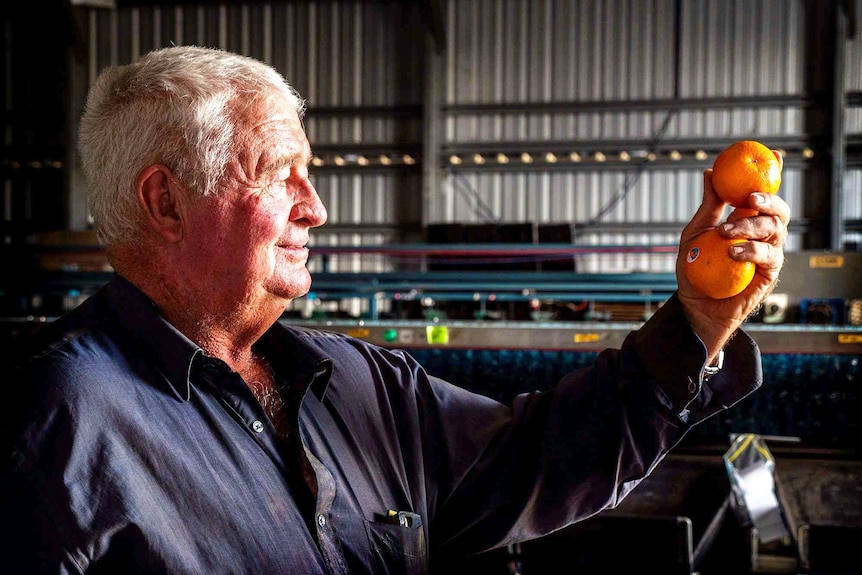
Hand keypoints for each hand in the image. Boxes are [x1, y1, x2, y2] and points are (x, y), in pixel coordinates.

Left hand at [676, 156, 790, 359]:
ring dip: (751, 226)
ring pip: (776, 231)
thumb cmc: (696, 268)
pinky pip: (768, 257)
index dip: (772, 174)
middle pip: (779, 210)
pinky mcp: (769, 275)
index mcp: (747, 220)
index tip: (772, 155)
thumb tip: (710, 172)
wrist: (694, 304)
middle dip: (769, 200)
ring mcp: (769, 254)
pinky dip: (750, 250)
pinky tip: (732, 251)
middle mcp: (763, 235)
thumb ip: (708, 206)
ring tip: (726, 231)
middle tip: (750, 198)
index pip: (763, 194)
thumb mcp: (695, 233)